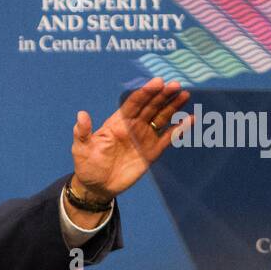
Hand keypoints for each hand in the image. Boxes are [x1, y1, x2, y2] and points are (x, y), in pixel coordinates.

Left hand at [70, 77, 190, 199]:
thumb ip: (83, 132)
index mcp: (118, 122)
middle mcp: (133, 126)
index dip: (145, 92)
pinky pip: (168, 138)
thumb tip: (81, 115)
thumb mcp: (81, 149)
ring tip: (184, 94)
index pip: (134, 103)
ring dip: (173, 106)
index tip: (157, 82)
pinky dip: (179, 129)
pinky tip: (189, 119)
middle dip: (162, 95)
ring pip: (161, 118)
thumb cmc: (87, 165)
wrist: (97, 187)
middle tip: (175, 85)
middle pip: (151, 107)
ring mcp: (144, 138)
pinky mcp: (152, 152)